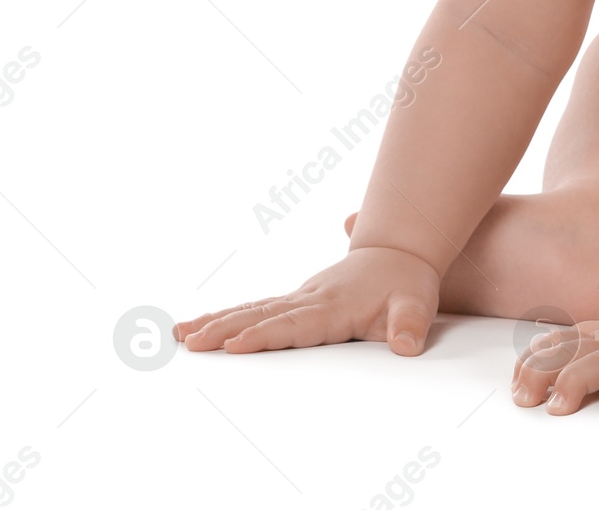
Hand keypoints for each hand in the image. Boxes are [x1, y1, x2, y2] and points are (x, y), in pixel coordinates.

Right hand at [173, 246, 440, 355]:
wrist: (401, 252)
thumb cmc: (407, 282)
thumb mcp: (417, 303)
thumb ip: (410, 323)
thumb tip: (407, 345)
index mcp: (334, 304)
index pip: (295, 324)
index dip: (265, 335)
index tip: (235, 345)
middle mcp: (311, 297)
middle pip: (262, 315)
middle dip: (226, 329)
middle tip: (190, 342)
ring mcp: (301, 296)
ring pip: (253, 309)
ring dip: (218, 321)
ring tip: (181, 334)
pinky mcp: (296, 299)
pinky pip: (257, 308)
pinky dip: (228, 316)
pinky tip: (201, 325)